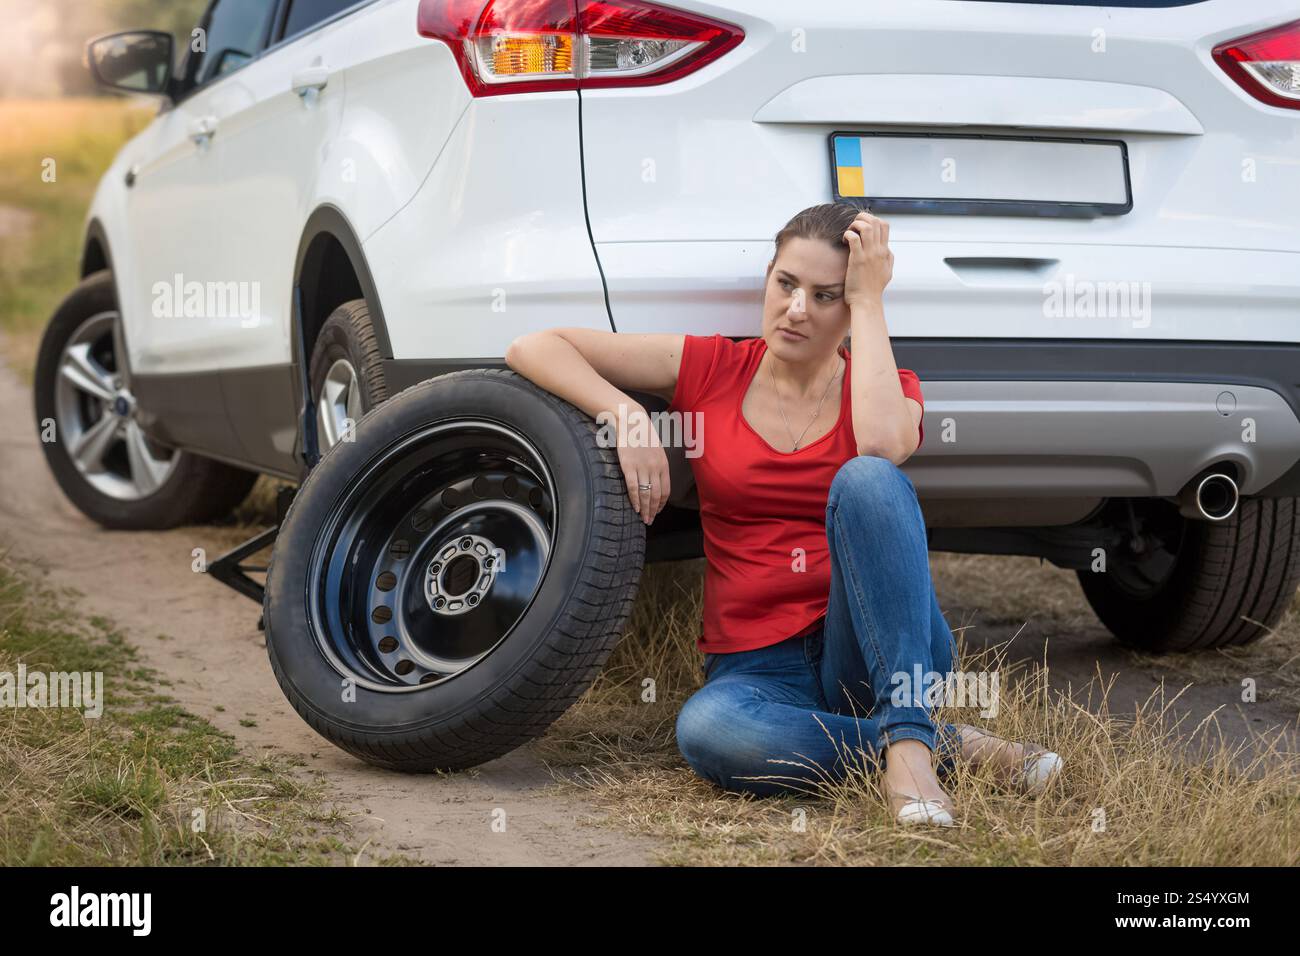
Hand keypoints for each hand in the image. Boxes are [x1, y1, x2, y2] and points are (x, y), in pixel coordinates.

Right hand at [615, 409, 670, 524]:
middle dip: (654, 510)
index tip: (658, 511)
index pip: (666, 490)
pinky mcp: (628, 466)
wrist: (631, 421)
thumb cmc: (642, 435)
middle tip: (650, 521)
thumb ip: (657, 465)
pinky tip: (635, 508)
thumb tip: (656, 480)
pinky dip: (635, 500)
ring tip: (644, 519)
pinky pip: (633, 488)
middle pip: (656, 495)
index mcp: (663, 464)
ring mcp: (642, 467)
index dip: (662, 503)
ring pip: (646, 494)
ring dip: (645, 509)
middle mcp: (655, 468)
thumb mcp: (656, 450)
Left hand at [842, 210, 892, 306]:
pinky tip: (844, 241)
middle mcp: (878, 251)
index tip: (862, 226)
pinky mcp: (857, 260)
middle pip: (876, 221)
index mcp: (885, 252)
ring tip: (849, 232)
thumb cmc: (873, 289)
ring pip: (866, 226)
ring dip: (855, 224)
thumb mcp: (887, 272)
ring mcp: (869, 255)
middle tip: (853, 225)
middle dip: (863, 217)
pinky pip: (854, 238)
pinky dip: (848, 234)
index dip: (872, 220)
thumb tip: (887, 250)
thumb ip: (888, 259)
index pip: (885, 225)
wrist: (867, 302)